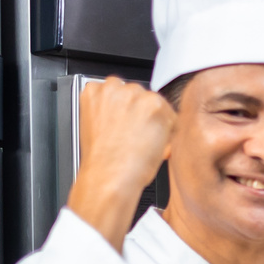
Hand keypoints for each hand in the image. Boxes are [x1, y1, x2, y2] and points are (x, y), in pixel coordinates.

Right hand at [66, 77, 176, 249]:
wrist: (110, 176)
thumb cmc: (104, 160)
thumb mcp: (97, 126)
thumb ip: (110, 111)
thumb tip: (129, 112)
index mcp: (93, 91)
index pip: (119, 91)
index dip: (130, 111)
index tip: (132, 123)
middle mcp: (113, 87)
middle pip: (138, 94)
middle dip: (142, 113)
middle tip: (140, 136)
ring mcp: (134, 94)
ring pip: (155, 102)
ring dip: (157, 119)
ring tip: (146, 142)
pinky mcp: (153, 104)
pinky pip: (170, 113)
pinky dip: (170, 128)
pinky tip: (156, 143)